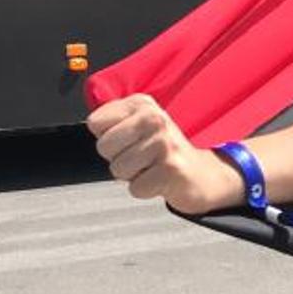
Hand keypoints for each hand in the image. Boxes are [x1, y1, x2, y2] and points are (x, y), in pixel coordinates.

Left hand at [87, 94, 244, 214]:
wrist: (200, 174)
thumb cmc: (161, 151)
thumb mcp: (137, 123)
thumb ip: (112, 120)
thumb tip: (92, 124)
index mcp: (141, 103)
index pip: (95, 123)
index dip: (107, 138)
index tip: (128, 140)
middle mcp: (154, 118)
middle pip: (104, 147)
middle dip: (117, 159)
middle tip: (140, 158)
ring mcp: (164, 143)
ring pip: (118, 169)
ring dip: (132, 176)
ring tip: (151, 168)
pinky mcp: (172, 169)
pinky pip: (135, 188)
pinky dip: (145, 190)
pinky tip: (160, 180)